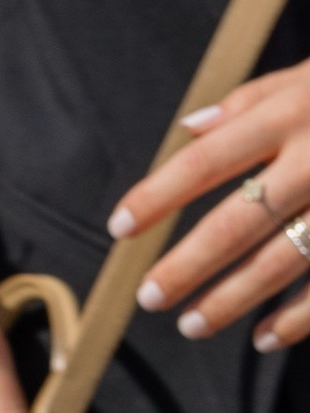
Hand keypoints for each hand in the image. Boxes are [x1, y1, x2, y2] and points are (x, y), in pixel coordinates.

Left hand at [114, 66, 309, 353]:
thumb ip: (249, 99)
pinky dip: (298, 318)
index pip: (207, 160)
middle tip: (150, 296)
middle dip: (189, 264)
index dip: (159, 195)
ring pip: (283, 262)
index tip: (121, 227)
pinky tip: (266, 336)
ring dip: (234, 300)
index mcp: (290, 115)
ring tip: (193, 325)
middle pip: (239, 221)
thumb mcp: (307, 75)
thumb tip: (189, 127)